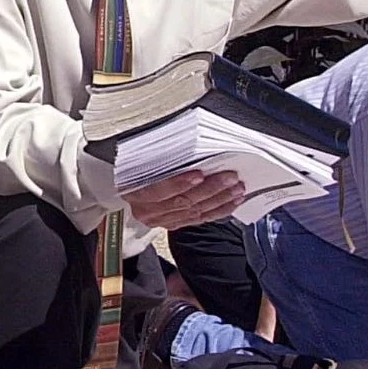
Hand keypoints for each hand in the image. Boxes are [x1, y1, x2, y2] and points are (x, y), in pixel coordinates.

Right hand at [123, 170, 244, 229]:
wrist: (132, 188)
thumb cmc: (136, 171)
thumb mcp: (139, 161)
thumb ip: (159, 158)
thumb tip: (186, 144)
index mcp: (136, 193)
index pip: (158, 191)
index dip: (179, 183)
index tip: (199, 174)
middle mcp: (148, 211)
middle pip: (182, 202)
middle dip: (210, 189)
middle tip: (229, 177)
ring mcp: (163, 219)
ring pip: (195, 212)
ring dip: (219, 199)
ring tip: (236, 188)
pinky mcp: (176, 224)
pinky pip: (201, 219)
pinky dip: (219, 210)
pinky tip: (232, 201)